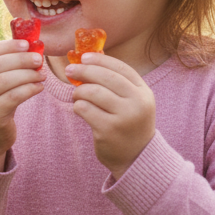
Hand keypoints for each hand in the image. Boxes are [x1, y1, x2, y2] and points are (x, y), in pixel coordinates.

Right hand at [0, 40, 45, 171]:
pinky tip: (39, 87)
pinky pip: (13, 97)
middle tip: (38, 58)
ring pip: (5, 81)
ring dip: (27, 74)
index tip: (26, 43)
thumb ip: (0, 68)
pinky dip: (29, 89)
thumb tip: (26, 46)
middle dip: (20, 59)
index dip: (7, 46)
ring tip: (41, 74)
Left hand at [66, 54, 155, 179]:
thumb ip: (116, 81)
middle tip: (70, 70)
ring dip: (79, 91)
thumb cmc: (129, 123)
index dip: (100, 59)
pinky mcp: (108, 130)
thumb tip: (90, 57)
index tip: (84, 56)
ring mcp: (124, 118)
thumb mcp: (132, 101)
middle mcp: (137, 103)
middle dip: (84, 70)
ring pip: (92, 92)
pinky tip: (80, 109)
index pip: (121, 68)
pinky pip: (84, 109)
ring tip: (77, 95)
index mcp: (144, 93)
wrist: (136, 158)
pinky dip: (78, 106)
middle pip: (105, 77)